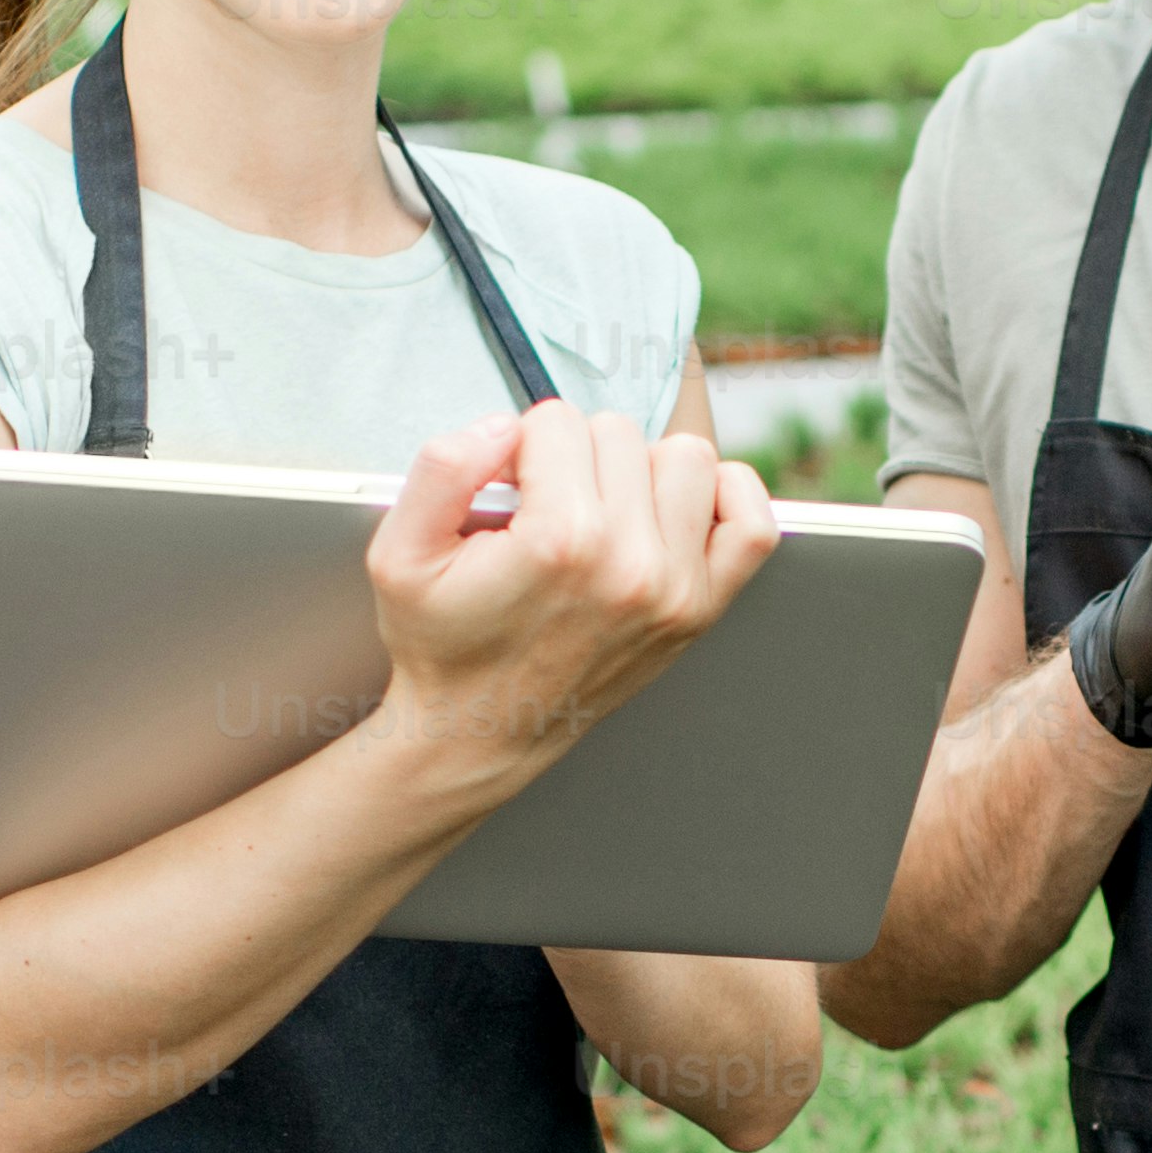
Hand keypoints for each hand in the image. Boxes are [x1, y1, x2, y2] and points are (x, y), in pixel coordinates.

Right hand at [364, 400, 776, 797]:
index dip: (518, 449)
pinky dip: (723, 498)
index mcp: (560, 542)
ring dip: (640, 471)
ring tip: (601, 511)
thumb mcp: (399, 553)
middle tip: (544, 511)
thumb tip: (505, 425)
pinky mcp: (702, 609)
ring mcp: (677, 588)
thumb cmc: (443, 643)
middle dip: (573, 459)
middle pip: (618, 432)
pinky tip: (672, 510)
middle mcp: (630, 563)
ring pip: (684, 457)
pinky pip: (753, 523)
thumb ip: (441, 468)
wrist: (478, 731)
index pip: (555, 421)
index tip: (505, 494)